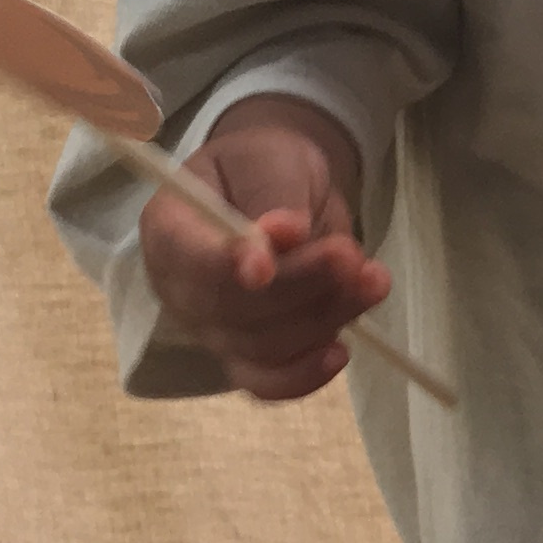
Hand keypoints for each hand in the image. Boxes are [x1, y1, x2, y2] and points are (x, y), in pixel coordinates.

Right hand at [137, 95, 384, 400]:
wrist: (282, 188)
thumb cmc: (265, 166)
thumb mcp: (271, 160)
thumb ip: (273, 194)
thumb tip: (284, 233)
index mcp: (170, 228)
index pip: (189, 258)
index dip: (225, 266)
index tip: (265, 266)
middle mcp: (180, 288)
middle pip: (230, 310)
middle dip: (299, 287)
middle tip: (349, 255)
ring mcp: (209, 328)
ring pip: (260, 346)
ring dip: (323, 319)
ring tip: (372, 280)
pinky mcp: (245, 353)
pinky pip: (265, 382)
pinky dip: (303, 375)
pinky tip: (339, 351)